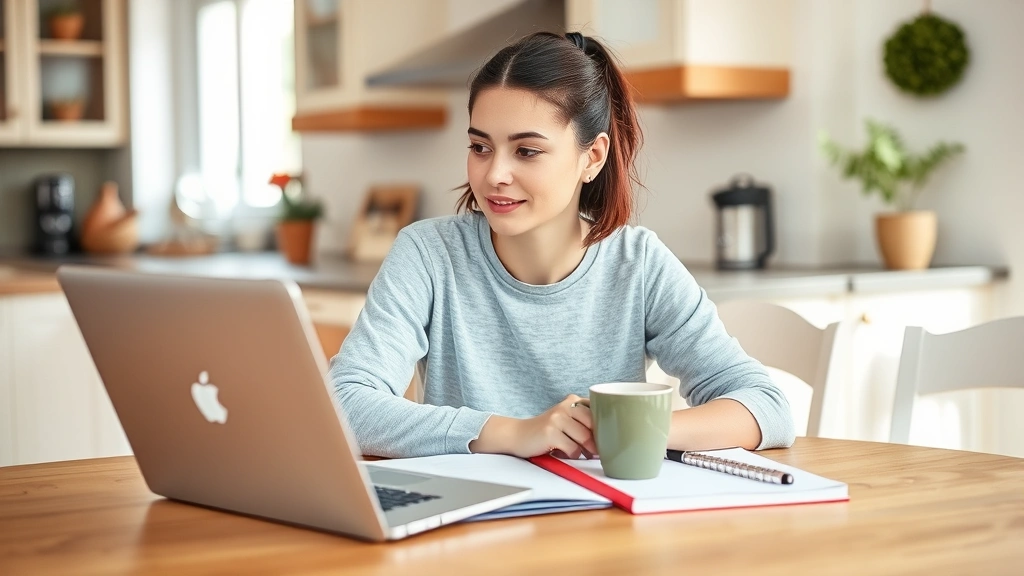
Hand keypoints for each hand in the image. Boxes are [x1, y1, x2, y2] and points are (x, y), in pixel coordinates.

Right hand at [472, 395, 596, 458]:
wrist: (518, 435)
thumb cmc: (547, 432)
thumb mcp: (567, 421)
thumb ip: (585, 424)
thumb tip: (610, 440)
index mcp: (573, 401)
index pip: (599, 410)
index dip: (606, 426)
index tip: (608, 437)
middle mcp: (566, 406)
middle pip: (594, 425)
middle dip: (598, 441)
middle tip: (596, 451)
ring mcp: (557, 418)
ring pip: (585, 438)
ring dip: (585, 451)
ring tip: (580, 454)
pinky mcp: (550, 432)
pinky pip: (572, 449)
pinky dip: (573, 455)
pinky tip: (564, 453)